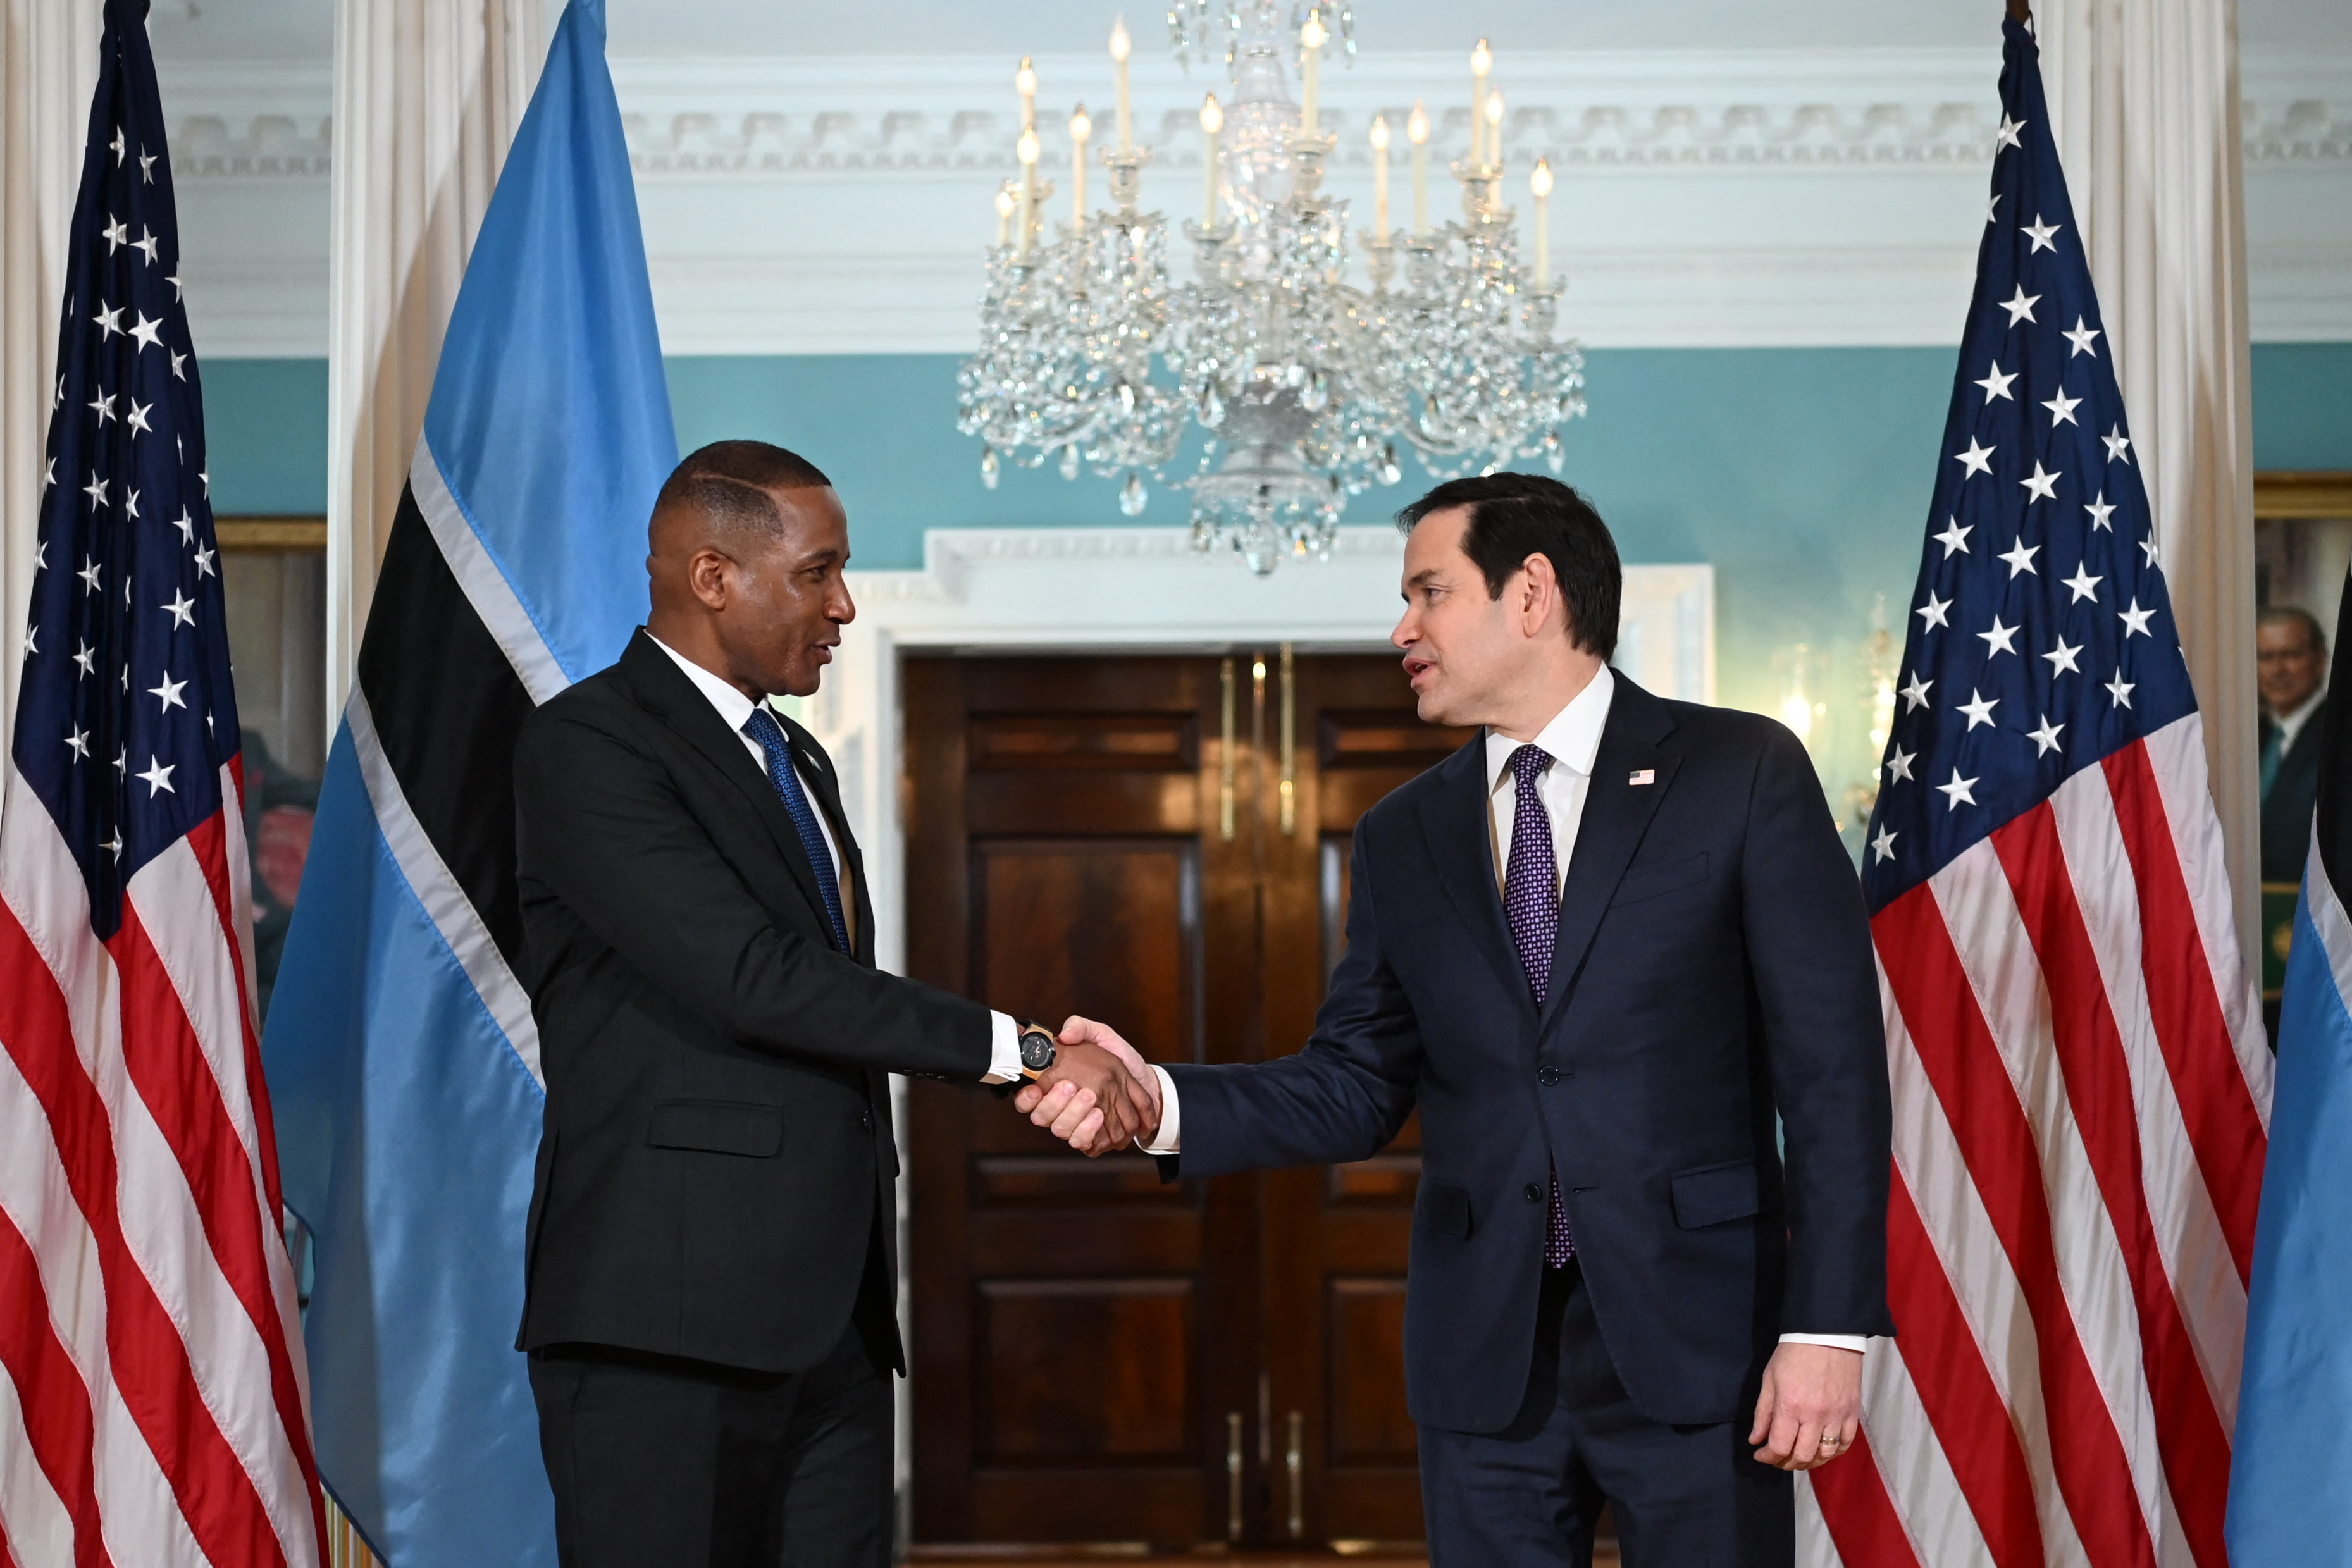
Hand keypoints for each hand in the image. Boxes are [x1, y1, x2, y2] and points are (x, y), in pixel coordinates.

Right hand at [1016, 1039, 1153, 1156]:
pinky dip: (1090, 1133)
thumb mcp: (1101, 1035)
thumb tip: (1065, 1035)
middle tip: (1074, 1088)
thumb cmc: (1120, 1058)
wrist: (1146, 1081)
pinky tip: (1100, 1116)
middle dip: (1055, 1104)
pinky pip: (1084, 1144)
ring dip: (1075, 1118)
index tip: (1036, 1089)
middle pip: (1042, 1117)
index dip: (1026, 1098)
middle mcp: (1060, 1108)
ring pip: (1061, 1131)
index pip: (1025, 1098)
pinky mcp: (1093, 1138)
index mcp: (1053, 1084)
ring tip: (1093, 1101)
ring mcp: (1076, 1124)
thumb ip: (1081, 1027)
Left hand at [1748, 1342, 1862, 1470]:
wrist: (1827, 1335)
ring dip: (1809, 1463)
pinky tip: (1821, 1451)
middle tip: (1778, 1459)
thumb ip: (1763, 1413)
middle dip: (1786, 1463)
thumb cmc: (1793, 1353)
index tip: (1760, 1454)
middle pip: (1802, 1456)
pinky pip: (1845, 1444)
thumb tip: (1756, 1440)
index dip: (1767, 1457)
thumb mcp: (1769, 1379)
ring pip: (1824, 1455)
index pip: (1779, 1446)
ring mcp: (1836, 1415)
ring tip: (1798, 1458)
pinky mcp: (1852, 1413)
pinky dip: (1832, 1453)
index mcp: (1790, 1405)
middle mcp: (1815, 1415)